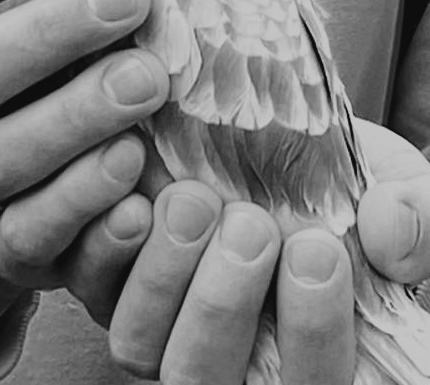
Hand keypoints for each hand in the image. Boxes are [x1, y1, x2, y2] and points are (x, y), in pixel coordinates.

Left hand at [107, 118, 429, 383]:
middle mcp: (227, 356)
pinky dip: (100, 251)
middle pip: (203, 380)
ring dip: (161, 277)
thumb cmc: (346, 179)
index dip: (312, 335)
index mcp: (305, 355)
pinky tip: (131, 199)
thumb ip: (419, 214)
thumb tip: (392, 237)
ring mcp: (162, 320)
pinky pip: (88, 286)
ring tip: (192, 201)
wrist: (276, 127)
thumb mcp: (399, 187)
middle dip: (224, 306)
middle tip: (250, 223)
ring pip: (139, 347)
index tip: (317, 248)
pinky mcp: (111, 275)